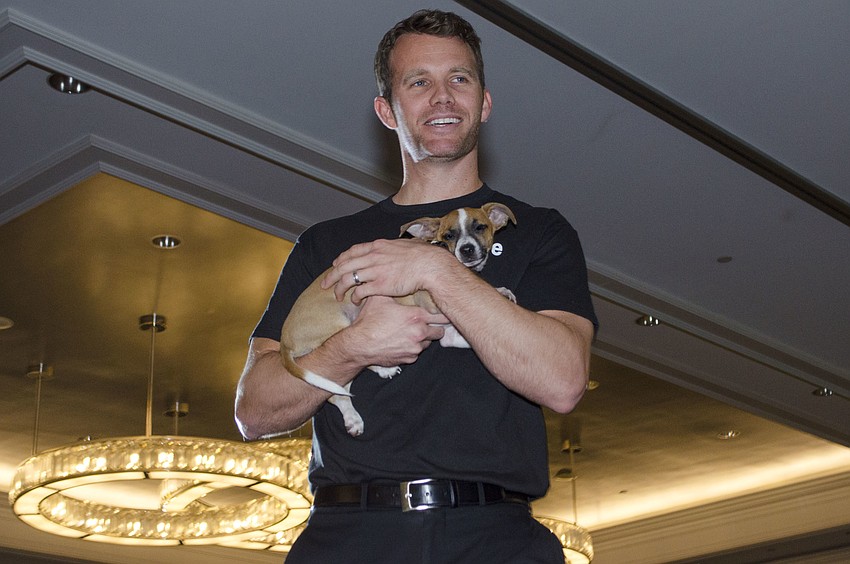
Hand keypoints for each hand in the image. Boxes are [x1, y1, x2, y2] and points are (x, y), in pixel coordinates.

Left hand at [321, 238, 452, 303]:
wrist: (430, 266)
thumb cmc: (423, 256)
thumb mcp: (404, 245)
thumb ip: (393, 248)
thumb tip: (394, 247)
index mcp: (378, 246)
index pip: (352, 251)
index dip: (341, 259)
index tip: (336, 264)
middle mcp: (372, 257)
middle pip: (344, 266)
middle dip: (332, 276)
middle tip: (325, 284)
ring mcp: (375, 271)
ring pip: (348, 279)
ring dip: (340, 288)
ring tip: (337, 296)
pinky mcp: (379, 286)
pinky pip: (360, 291)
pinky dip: (354, 297)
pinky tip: (354, 301)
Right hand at [348, 296, 447, 367]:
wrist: (359, 344)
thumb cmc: (369, 320)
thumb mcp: (380, 299)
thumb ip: (392, 290)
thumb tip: (395, 280)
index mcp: (416, 316)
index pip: (441, 315)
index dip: (443, 314)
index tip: (443, 312)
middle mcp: (420, 333)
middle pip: (440, 331)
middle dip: (435, 327)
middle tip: (428, 324)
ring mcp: (415, 348)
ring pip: (428, 343)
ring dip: (423, 339)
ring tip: (412, 333)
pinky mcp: (409, 359)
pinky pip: (416, 353)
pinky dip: (412, 348)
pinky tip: (402, 342)